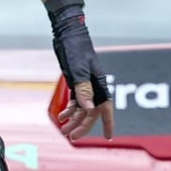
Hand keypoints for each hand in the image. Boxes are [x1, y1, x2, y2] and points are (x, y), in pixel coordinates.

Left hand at [45, 0, 114, 141]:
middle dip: (83, 126)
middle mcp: (95, 86)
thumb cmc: (75, 49)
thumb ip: (83, 89)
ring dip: (74, 120)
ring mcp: (85, 85)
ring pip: (82, 108)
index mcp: (99, 84)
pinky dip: (69, 110)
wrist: (68, 33)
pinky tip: (61, 117)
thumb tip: (88, 108)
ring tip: (64, 130)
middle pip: (91, 112)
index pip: (106, 108)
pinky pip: (76, 101)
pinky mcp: (77, 82)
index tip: (109, 137)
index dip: (108, 123)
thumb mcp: (78, 69)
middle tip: (71, 137)